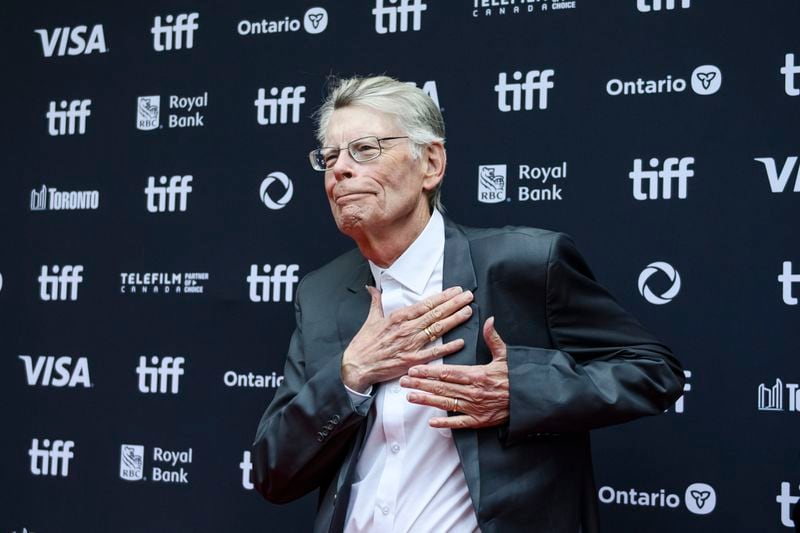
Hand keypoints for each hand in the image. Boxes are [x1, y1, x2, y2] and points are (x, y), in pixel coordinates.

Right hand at [341, 286, 473, 391]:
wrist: (357, 365)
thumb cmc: (364, 343)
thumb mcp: (371, 318)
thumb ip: (376, 301)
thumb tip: (372, 287)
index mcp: (398, 317)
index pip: (425, 304)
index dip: (443, 296)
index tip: (455, 290)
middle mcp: (407, 329)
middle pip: (435, 313)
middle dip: (454, 303)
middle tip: (468, 296)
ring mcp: (410, 345)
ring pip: (437, 329)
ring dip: (454, 320)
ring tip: (468, 311)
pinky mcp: (412, 360)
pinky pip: (434, 353)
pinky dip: (447, 347)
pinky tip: (460, 341)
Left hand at [400, 316, 508, 428]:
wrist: (531, 400)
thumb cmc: (517, 377)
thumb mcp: (506, 355)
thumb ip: (494, 338)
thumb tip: (490, 320)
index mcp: (477, 374)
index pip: (447, 372)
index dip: (429, 371)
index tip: (414, 369)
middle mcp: (473, 391)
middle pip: (442, 387)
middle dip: (421, 384)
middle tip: (403, 382)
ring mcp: (475, 407)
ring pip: (446, 403)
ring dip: (427, 400)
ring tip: (410, 397)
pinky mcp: (479, 420)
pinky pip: (459, 422)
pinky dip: (445, 422)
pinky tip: (431, 421)